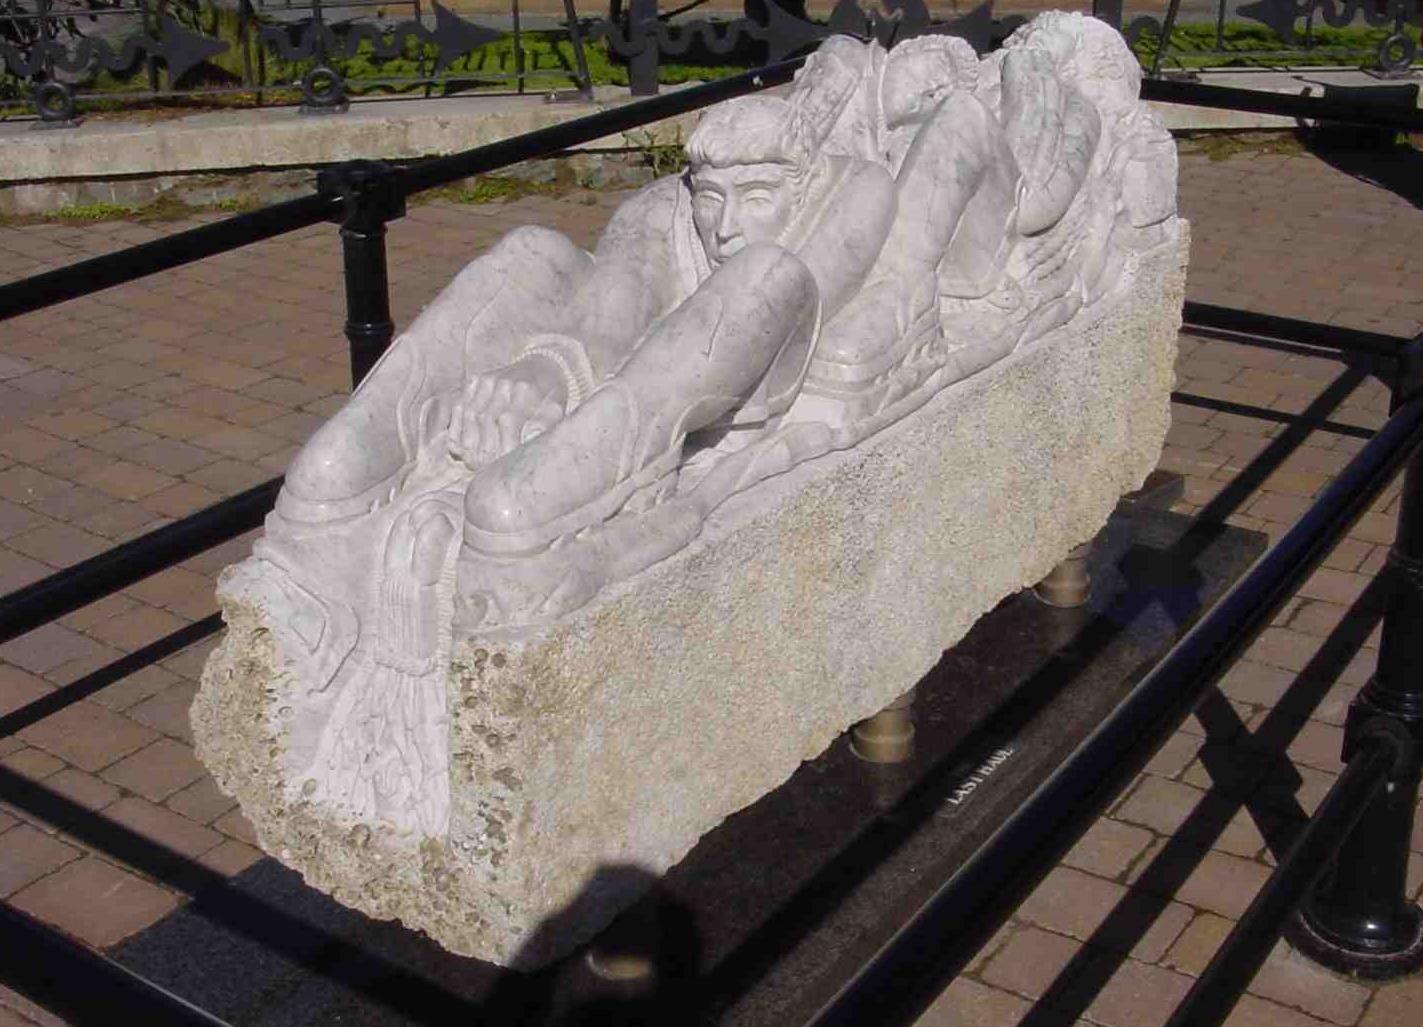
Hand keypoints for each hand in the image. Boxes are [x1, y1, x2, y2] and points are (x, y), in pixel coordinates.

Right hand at [450, 364, 565, 467]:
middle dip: (482, 449)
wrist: (542, 363)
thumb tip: (532, 438)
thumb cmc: (551, 394)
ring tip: (470, 461)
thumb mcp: (557, 407)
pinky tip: (458, 446)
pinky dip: (455, 428)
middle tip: (481, 469)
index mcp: (526, 391)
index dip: (502, 447)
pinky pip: (458, 406)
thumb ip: (546, 423)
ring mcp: (486, 381)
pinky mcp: (474, 381)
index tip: (501, 467)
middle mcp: (503, 383)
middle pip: (485, 420)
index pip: (509, 422)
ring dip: (466, 442)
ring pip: (469, 414)